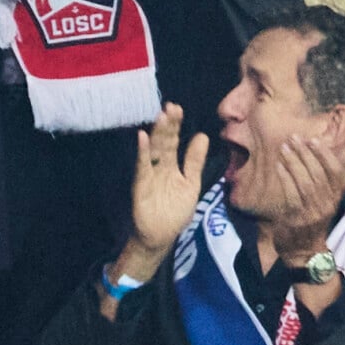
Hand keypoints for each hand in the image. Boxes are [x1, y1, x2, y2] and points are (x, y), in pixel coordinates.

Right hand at [132, 103, 208, 255]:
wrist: (160, 237)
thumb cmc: (174, 211)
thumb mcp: (190, 184)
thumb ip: (195, 162)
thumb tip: (203, 136)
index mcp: (171, 166)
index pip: (173, 141)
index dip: (176, 126)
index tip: (178, 109)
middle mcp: (158, 167)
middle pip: (162, 142)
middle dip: (167, 125)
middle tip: (171, 107)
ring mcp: (149, 176)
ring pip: (153, 151)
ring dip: (156, 134)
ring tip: (161, 116)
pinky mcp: (140, 187)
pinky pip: (142, 168)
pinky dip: (142, 154)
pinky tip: (142, 138)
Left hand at [272, 136, 344, 264]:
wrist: (304, 252)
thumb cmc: (314, 221)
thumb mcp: (327, 198)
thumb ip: (334, 175)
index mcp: (335, 197)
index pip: (336, 172)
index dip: (326, 154)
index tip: (314, 139)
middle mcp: (326, 204)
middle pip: (318, 174)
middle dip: (306, 154)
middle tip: (294, 138)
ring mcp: (312, 212)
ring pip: (305, 182)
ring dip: (294, 162)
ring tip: (285, 148)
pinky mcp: (297, 218)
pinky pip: (291, 194)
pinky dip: (285, 178)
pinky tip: (279, 166)